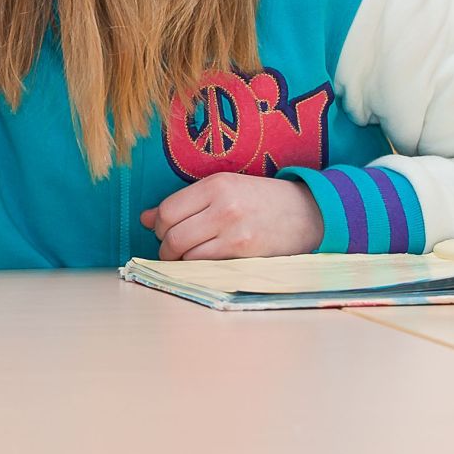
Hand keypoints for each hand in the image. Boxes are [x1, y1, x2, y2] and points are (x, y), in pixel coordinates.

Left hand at [139, 173, 323, 260]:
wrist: (309, 214)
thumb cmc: (261, 200)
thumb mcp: (224, 189)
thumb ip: (185, 203)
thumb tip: (144, 218)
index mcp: (216, 185)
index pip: (167, 210)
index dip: (157, 224)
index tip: (162, 230)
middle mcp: (224, 207)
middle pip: (172, 234)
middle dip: (165, 247)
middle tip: (171, 248)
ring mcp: (235, 232)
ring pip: (186, 254)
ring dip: (179, 260)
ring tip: (188, 256)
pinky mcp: (245, 254)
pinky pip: (205, 266)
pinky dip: (197, 268)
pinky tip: (204, 263)